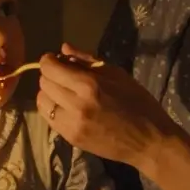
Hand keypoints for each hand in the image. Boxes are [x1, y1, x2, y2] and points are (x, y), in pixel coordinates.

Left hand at [36, 43, 171, 168]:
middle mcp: (76, 104)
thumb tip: (63, 48)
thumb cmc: (138, 103)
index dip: (49, 60)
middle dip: (50, 75)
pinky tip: (66, 107)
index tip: (56, 59)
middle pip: (44, 82)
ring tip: (64, 92)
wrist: (148, 141)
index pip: (50, 67)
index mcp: (89, 85)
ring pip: (41, 101)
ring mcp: (71, 124)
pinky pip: (48, 118)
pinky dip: (52, 108)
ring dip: (49, 92)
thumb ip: (87, 60)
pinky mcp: (70, 138)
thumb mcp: (117, 74)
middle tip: (63, 75)